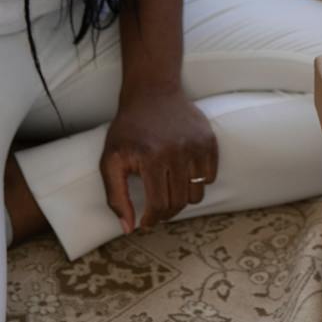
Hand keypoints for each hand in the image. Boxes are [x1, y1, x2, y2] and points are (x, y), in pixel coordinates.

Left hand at [100, 86, 218, 232]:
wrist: (152, 93)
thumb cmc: (128, 130)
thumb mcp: (110, 161)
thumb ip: (116, 196)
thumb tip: (129, 228)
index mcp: (151, 157)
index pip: (158, 204)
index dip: (152, 219)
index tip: (146, 222)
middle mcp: (177, 151)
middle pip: (179, 202)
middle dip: (166, 213)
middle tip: (157, 211)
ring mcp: (196, 145)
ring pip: (197, 194)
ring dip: (183, 199)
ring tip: (170, 192)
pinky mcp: (209, 141)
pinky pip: (210, 177)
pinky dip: (198, 182)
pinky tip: (183, 174)